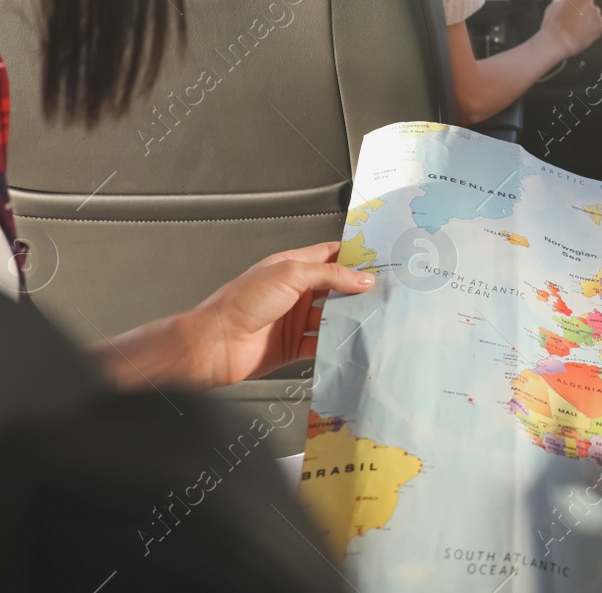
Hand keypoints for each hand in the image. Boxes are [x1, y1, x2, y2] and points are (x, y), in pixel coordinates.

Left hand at [91, 242, 374, 392]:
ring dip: (350, 319)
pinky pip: (322, 344)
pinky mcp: (293, 345)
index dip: (355, 256)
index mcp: (292, 266)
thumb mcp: (289, 275)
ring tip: (375, 320)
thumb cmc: (240, 303)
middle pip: (335, 287)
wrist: (215, 345)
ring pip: (332, 317)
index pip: (331, 255)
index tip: (381, 259)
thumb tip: (362, 277)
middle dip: (359, 290)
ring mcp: (294, 319)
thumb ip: (329, 275)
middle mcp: (295, 291)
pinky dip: (336, 346)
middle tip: (387, 292)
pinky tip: (350, 345)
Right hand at [542, 0, 601, 56]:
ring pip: (594, 15)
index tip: (572, 11)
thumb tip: (564, 2)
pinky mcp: (600, 23)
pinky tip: (583, 33)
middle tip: (574, 21)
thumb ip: (561, 1)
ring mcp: (595, 11)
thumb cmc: (553, 26)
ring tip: (578, 29)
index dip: (574, 5)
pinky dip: (593, 29)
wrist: (558, 41)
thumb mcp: (552, 7)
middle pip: (588, 4)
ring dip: (588, 20)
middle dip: (583, 11)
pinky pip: (598, 25)